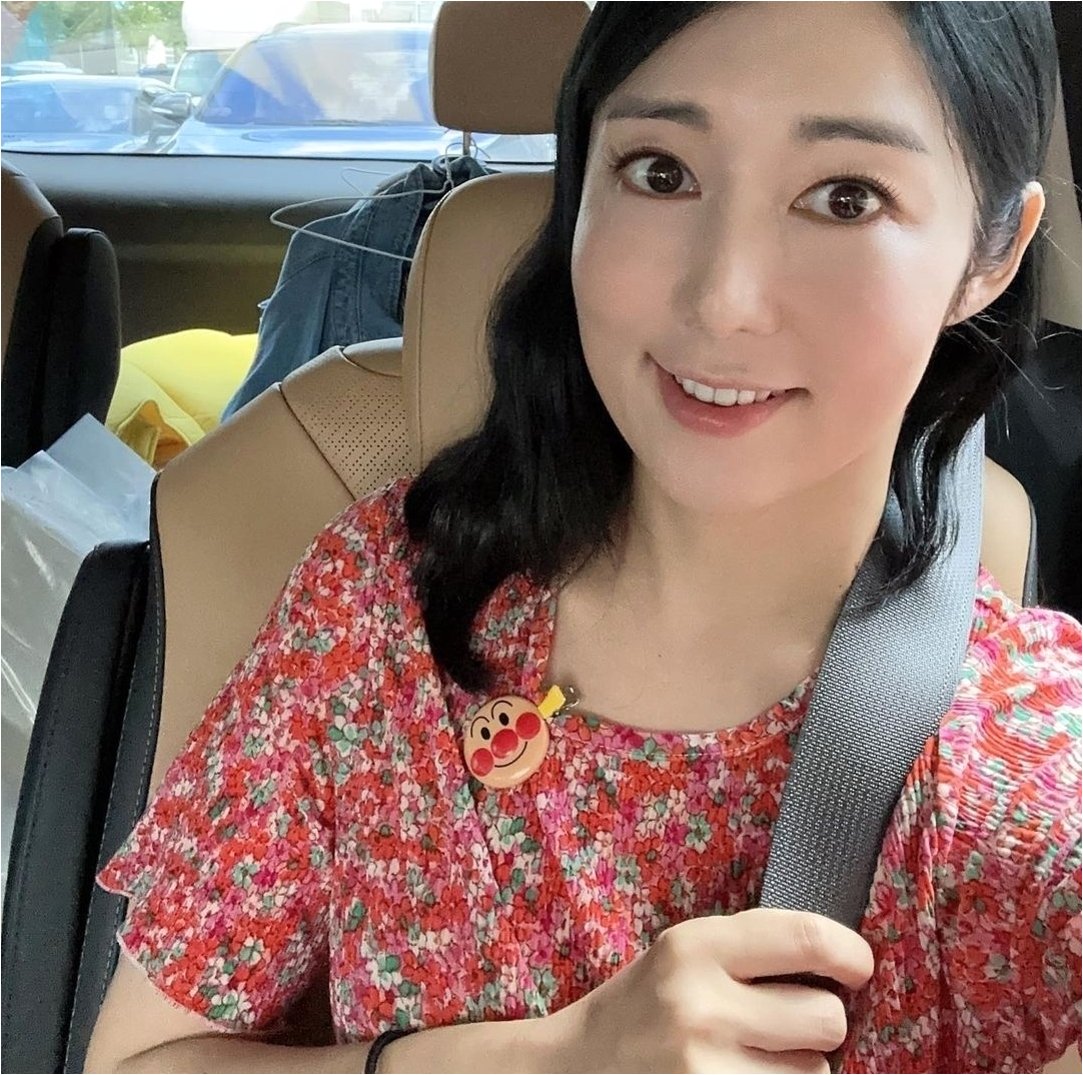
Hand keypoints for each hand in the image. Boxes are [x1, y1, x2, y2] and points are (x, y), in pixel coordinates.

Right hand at [544, 908, 873, 1072]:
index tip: (859, 968)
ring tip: (755, 1060)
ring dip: (800, 1069)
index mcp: (695, 946)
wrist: (572, 1068)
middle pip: (825, 1018)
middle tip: (788, 1025)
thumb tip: (847, 965)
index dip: (851, 954)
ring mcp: (705, 1071)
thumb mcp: (684, 954)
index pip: (805, 939)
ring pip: (817, 1074)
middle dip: (819, 1024)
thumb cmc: (643, 1005)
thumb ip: (752, 951)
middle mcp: (701, 1006)